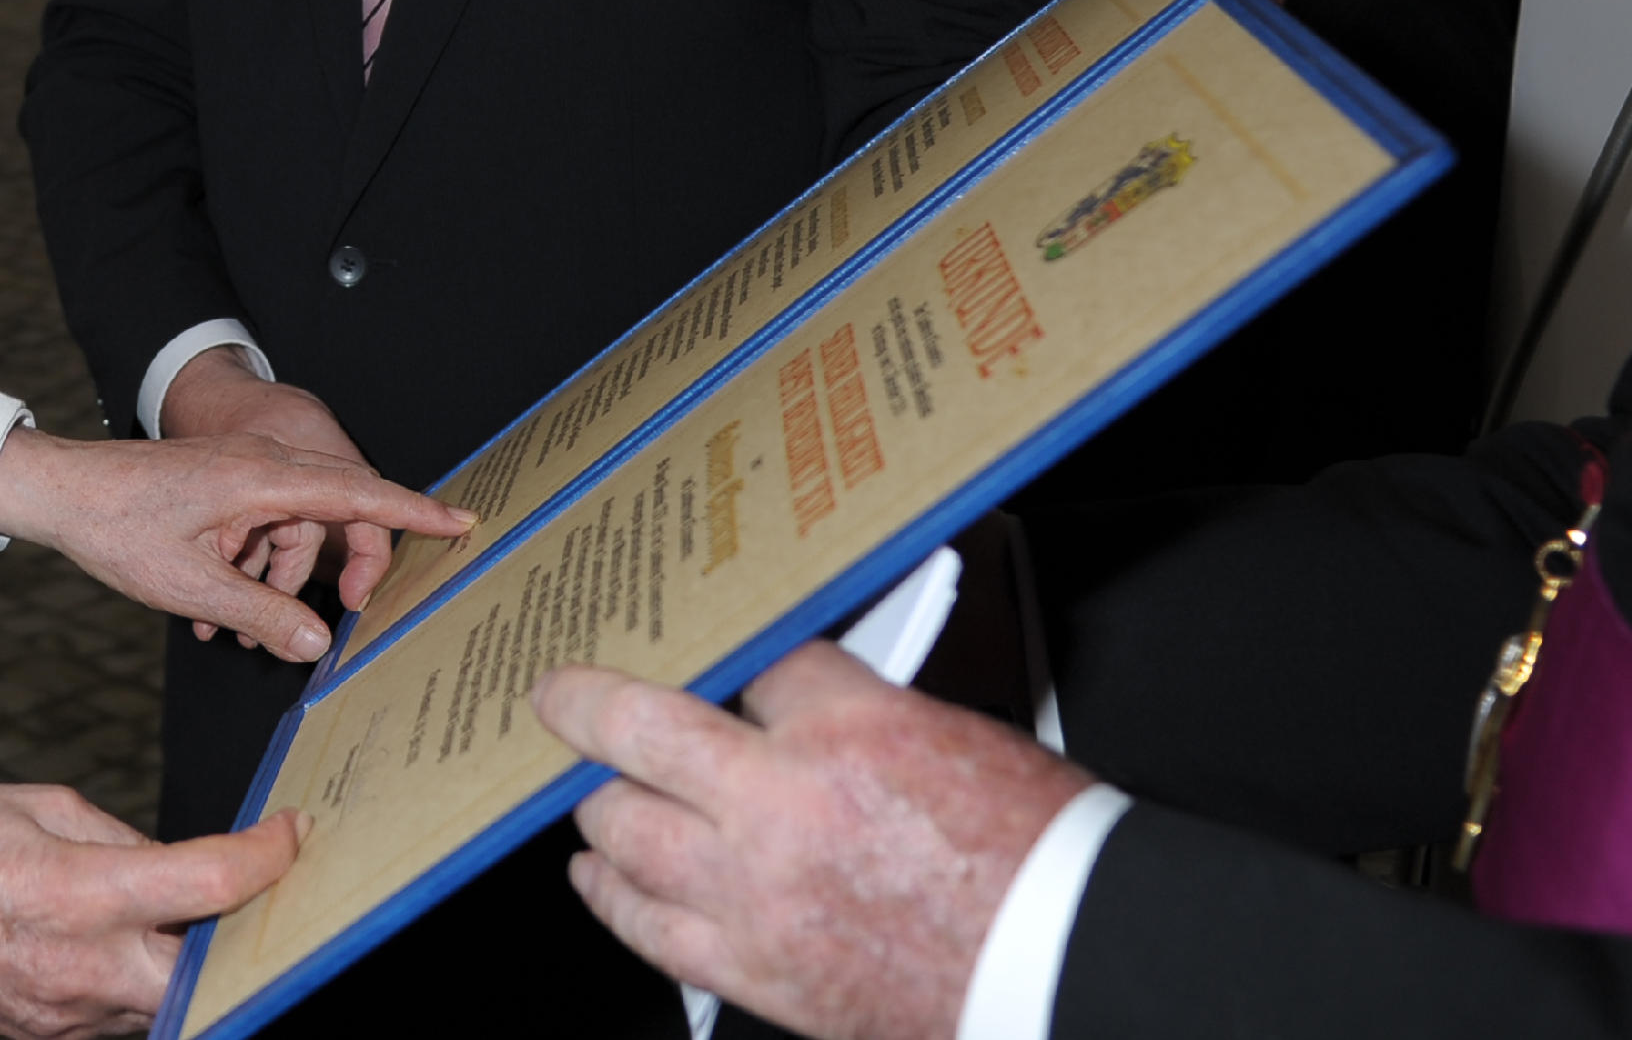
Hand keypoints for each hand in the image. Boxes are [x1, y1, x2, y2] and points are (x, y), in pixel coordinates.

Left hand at [0, 425, 469, 662]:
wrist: (61, 492)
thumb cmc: (116, 528)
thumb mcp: (191, 586)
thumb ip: (262, 613)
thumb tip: (320, 643)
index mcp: (262, 477)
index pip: (358, 492)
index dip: (414, 511)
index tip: (462, 521)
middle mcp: (261, 463)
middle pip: (337, 505)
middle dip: (348, 560)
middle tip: (356, 604)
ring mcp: (242, 470)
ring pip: (297, 524)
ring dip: (283, 576)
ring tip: (240, 627)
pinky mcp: (224, 484)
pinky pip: (266, 524)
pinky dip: (258, 565)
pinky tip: (223, 607)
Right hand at [0, 782, 300, 1038]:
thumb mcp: (49, 807)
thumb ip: (129, 840)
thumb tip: (181, 866)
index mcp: (82, 891)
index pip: (212, 881)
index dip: (268, 854)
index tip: (289, 833)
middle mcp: (83, 965)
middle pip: (210, 974)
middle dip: (248, 940)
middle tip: (260, 900)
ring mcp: (66, 1013)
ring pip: (168, 1005)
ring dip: (190, 965)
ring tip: (191, 921)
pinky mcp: (49, 1035)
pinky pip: (120, 1020)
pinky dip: (140, 986)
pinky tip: (131, 951)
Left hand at [533, 643, 1093, 1039]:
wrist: (1068, 968)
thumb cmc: (1039, 860)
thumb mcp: (955, 736)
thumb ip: (859, 711)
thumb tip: (802, 694)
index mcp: (848, 729)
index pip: (755, 664)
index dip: (742, 659)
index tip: (726, 660)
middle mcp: (784, 809)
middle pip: (640, 730)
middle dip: (588, 706)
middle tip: (562, 697)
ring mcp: (758, 896)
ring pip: (625, 831)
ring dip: (601, 804)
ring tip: (593, 790)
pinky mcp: (758, 972)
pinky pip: (651, 930)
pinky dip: (615, 896)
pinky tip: (603, 876)